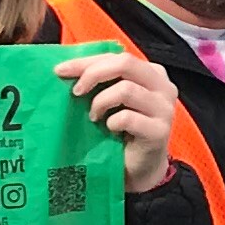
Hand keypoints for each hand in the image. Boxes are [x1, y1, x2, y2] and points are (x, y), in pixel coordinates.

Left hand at [54, 46, 180, 193]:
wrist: (138, 168)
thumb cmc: (121, 130)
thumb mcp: (110, 99)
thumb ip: (100, 80)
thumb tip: (64, 67)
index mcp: (151, 73)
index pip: (117, 56)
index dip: (86, 61)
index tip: (60, 71)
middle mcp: (163, 86)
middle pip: (125, 63)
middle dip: (93, 74)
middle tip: (76, 92)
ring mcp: (164, 108)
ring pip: (126, 89)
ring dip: (101, 102)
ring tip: (93, 116)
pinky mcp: (159, 131)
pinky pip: (127, 117)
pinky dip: (111, 122)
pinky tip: (109, 129)